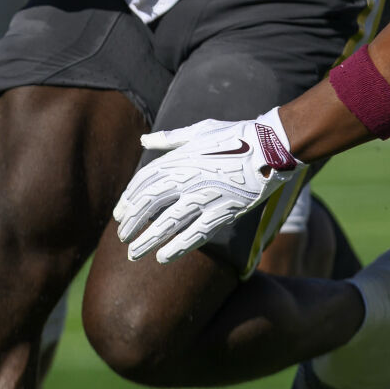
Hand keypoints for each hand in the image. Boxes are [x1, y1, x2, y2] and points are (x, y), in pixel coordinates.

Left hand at [114, 109, 297, 263]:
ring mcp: (206, 195)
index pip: (145, 183)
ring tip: (133, 254)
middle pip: (151, 204)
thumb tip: (145, 140)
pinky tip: (163, 257)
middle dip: (133, 222)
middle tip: (122, 238)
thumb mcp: (199, 131)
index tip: (119, 216)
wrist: (270, 146)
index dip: (129, 200)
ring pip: (169, 222)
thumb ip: (170, 139)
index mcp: (181, 158)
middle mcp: (189, 177)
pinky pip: (197, 232)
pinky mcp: (225, 210)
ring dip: (149, 239)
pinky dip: (179, 246)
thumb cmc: (234, 135)